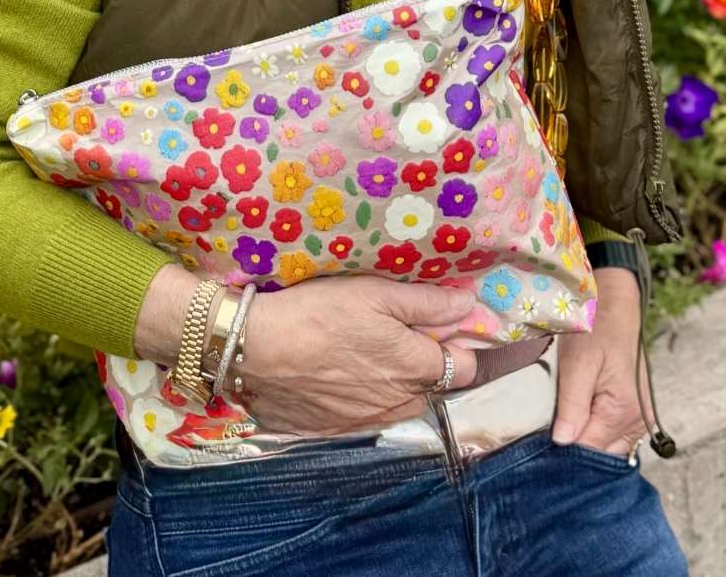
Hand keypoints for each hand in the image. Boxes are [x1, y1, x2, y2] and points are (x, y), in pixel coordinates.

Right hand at [235, 276, 480, 437]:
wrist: (256, 349)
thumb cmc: (318, 312)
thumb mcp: (374, 293)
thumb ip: (425, 303)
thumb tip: (468, 304)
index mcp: (415, 366)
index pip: (467, 368)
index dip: (460, 346)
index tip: (443, 328)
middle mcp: (400, 403)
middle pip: (435, 389)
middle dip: (428, 366)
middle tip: (399, 337)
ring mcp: (369, 421)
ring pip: (402, 406)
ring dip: (397, 385)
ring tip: (367, 355)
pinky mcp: (339, 431)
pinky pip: (368, 417)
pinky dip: (365, 399)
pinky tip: (341, 376)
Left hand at [552, 267, 650, 455]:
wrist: (614, 305)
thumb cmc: (596, 328)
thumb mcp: (579, 362)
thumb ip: (573, 404)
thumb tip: (563, 442)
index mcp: (625, 412)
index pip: (589, 451)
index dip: (562, 451)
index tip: (536, 446)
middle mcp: (637, 422)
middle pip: (599, 453)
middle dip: (572, 448)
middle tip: (541, 436)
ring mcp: (638, 419)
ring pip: (605, 447)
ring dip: (582, 439)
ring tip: (555, 425)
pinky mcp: (633, 411)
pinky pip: (611, 433)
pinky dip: (592, 430)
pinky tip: (573, 419)